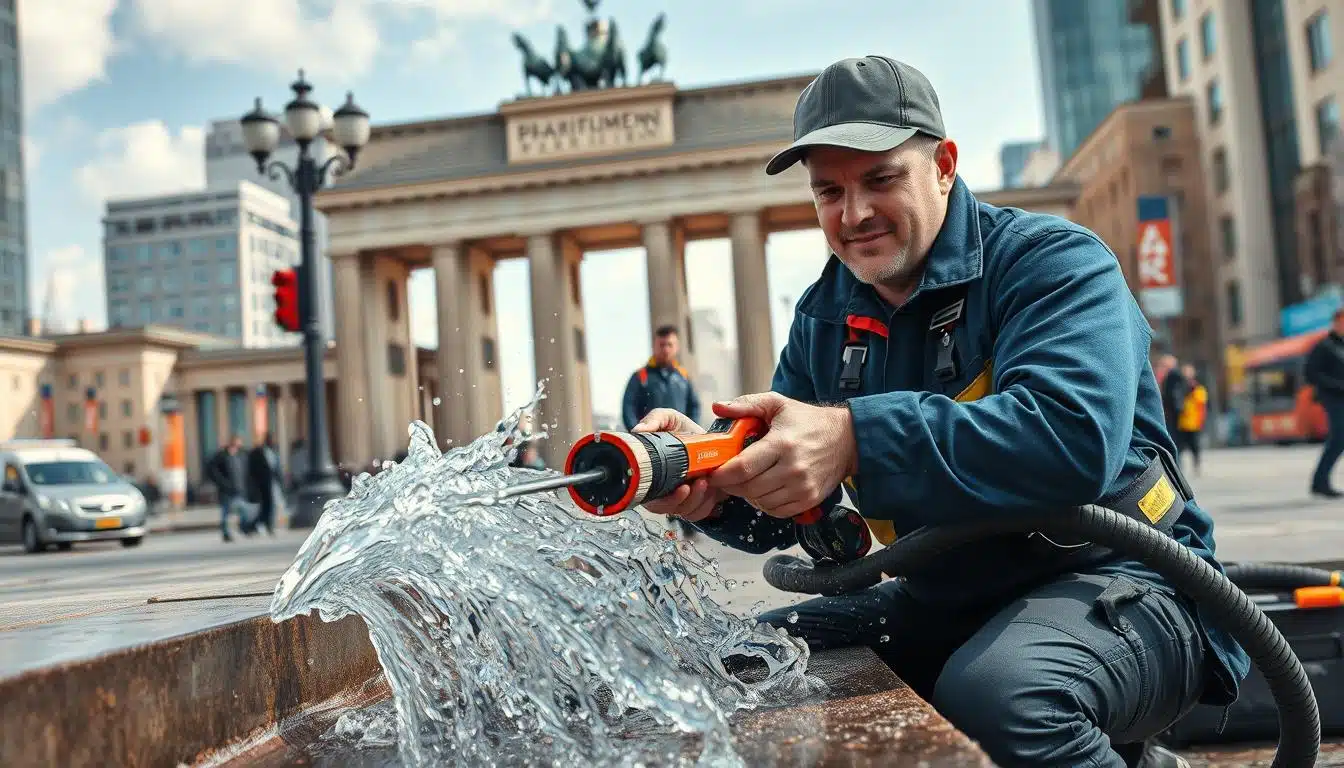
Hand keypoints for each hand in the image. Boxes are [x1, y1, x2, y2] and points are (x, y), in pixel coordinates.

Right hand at [631, 409, 724, 521]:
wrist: (707, 436)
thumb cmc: (683, 430)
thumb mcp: (668, 419)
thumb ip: (654, 420)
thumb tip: (639, 430)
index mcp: (652, 476)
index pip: (650, 500)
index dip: (664, 501)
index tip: (681, 488)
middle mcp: (665, 490)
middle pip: (668, 509)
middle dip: (683, 501)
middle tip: (693, 484)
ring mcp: (682, 497)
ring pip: (685, 512)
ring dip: (696, 500)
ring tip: (704, 481)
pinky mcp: (698, 500)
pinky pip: (699, 513)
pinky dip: (707, 504)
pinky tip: (711, 490)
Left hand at [706, 393, 857, 518]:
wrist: (847, 439)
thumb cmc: (808, 421)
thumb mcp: (778, 404)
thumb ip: (746, 404)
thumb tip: (717, 407)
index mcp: (782, 444)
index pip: (743, 468)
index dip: (722, 474)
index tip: (712, 472)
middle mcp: (793, 469)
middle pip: (748, 488)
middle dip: (730, 485)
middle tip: (724, 477)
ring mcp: (802, 487)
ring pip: (760, 502)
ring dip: (747, 494)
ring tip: (747, 480)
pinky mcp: (809, 499)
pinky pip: (776, 511)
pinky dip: (764, 503)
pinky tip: (764, 489)